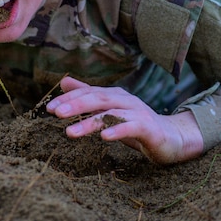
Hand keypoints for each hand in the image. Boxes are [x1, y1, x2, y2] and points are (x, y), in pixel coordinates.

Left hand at [45, 76, 203, 164]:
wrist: (171, 138)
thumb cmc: (136, 125)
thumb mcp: (110, 110)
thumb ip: (88, 97)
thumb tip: (64, 83)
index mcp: (114, 95)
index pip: (89, 93)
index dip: (69, 99)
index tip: (49, 108)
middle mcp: (125, 100)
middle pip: (98, 98)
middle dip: (75, 104)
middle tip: (55, 113)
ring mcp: (138, 113)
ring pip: (111, 114)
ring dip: (89, 122)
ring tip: (69, 132)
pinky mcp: (149, 128)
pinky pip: (131, 127)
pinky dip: (117, 130)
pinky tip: (104, 137)